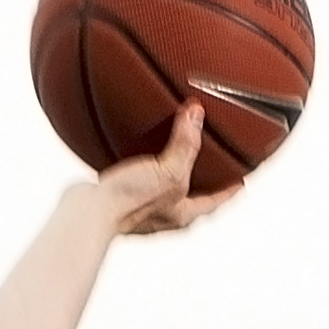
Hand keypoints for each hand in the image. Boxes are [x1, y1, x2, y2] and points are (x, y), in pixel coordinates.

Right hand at [84, 106, 241, 239]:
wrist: (87, 213)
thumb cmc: (129, 201)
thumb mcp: (167, 170)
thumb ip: (185, 143)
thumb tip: (197, 113)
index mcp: (181, 214)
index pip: (214, 202)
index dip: (229, 190)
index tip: (242, 181)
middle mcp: (163, 215)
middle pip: (190, 196)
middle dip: (201, 182)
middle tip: (212, 166)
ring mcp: (139, 209)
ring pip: (162, 186)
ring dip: (169, 169)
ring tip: (172, 150)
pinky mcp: (118, 199)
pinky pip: (135, 176)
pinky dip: (138, 161)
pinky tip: (132, 145)